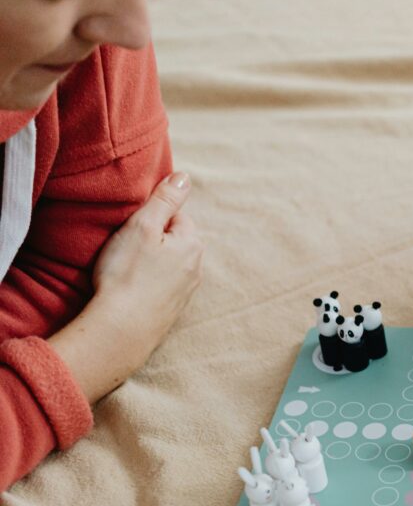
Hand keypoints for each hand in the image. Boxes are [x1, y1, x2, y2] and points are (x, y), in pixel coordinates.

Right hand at [50, 171, 203, 402]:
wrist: (122, 329)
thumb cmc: (128, 273)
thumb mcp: (142, 226)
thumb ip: (164, 200)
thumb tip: (184, 176)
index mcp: (192, 244)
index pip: (175, 216)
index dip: (150, 218)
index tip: (130, 229)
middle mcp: (196, 268)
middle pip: (174, 241)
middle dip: (152, 240)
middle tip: (125, 250)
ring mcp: (186, 292)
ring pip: (168, 265)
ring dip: (149, 264)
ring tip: (125, 270)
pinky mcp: (172, 311)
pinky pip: (160, 287)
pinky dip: (147, 285)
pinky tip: (131, 289)